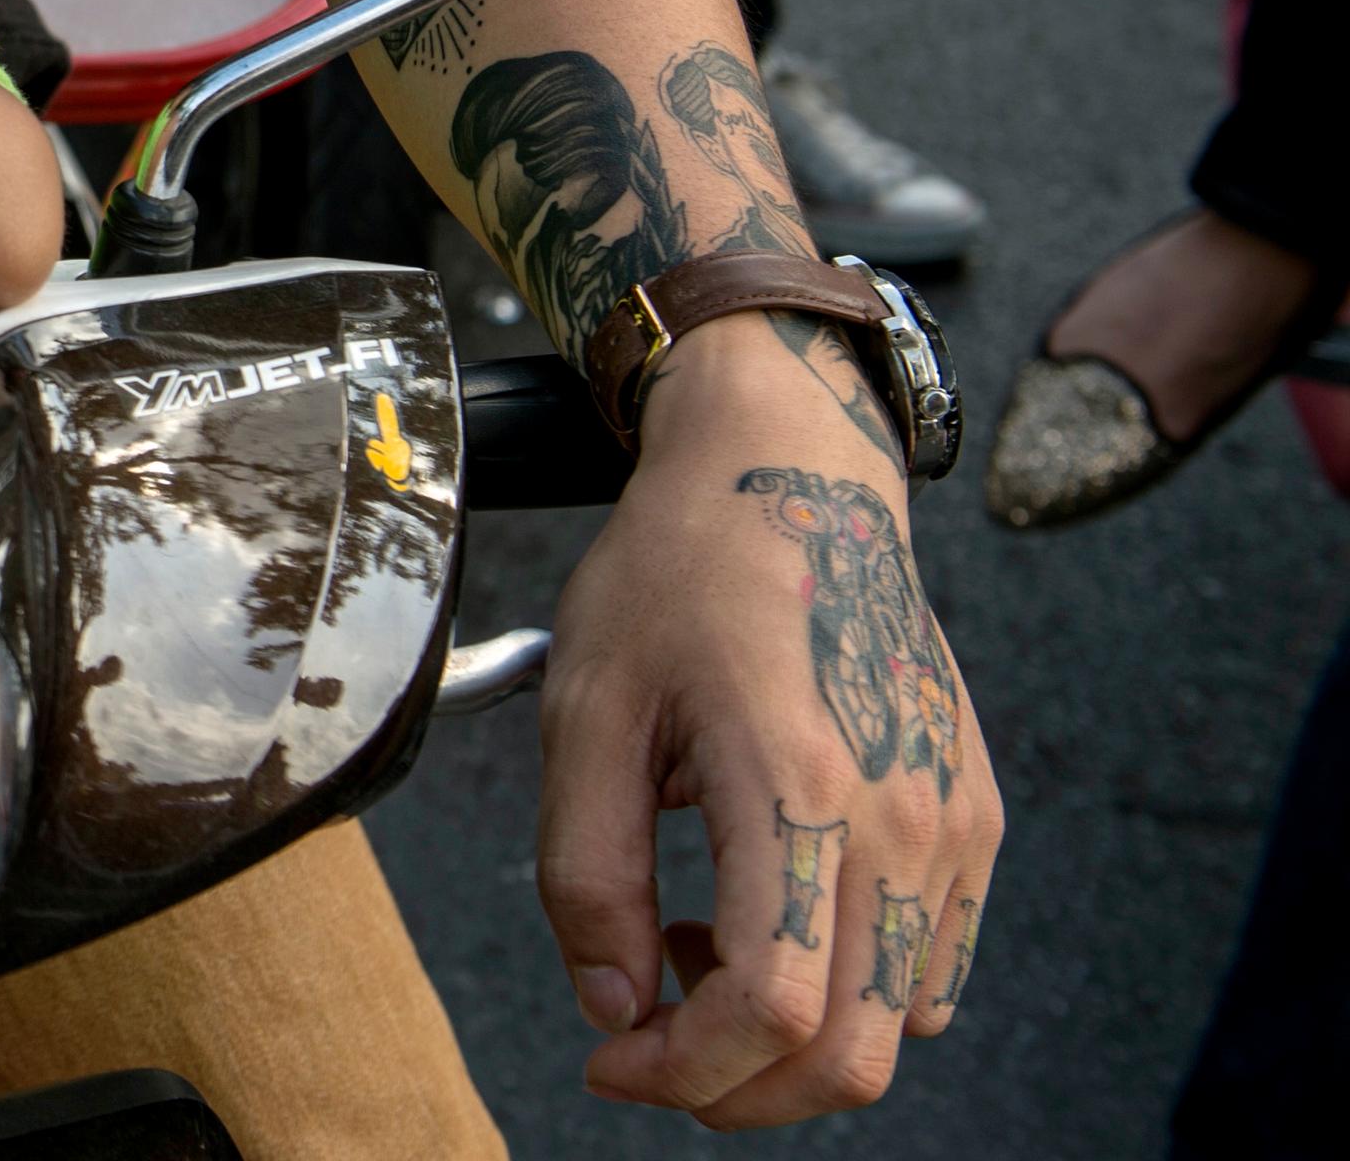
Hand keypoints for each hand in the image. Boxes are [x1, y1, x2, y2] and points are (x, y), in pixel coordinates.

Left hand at [535, 316, 1000, 1125]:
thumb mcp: (588, 712)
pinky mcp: (974, 815)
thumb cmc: (676, 574)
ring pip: (897, 1024)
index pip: (774, 1009)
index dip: (682, 1070)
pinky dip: (850, 989)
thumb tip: (613, 1008)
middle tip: (644, 1038)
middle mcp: (904, 818)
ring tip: (694, 947)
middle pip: (851, 1053)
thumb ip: (587, 874)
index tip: (608, 1056)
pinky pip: (931, 968)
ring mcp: (954, 821)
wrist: (789, 474)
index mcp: (798, 785)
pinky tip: (765, 913)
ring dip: (789, 1038)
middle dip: (736, 1086)